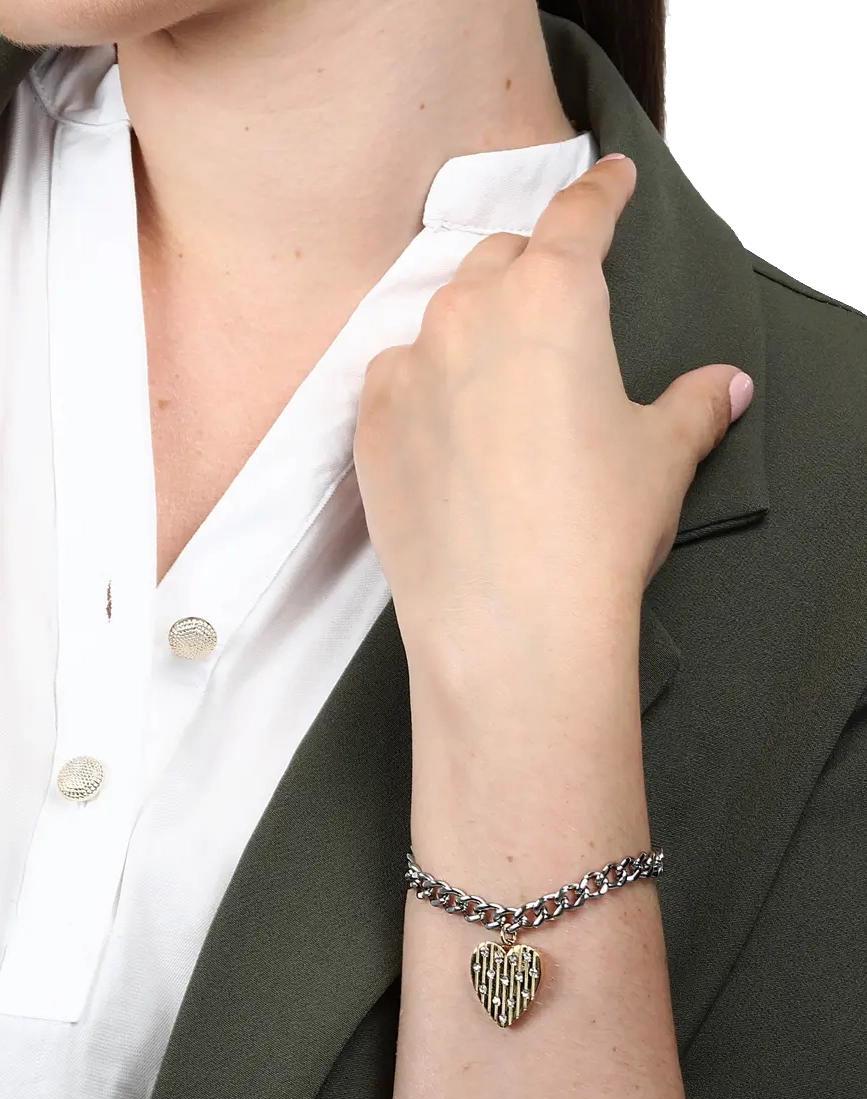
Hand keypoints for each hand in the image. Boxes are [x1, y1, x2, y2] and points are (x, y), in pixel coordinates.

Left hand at [353, 155, 753, 677]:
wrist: (507, 621)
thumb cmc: (595, 528)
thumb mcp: (662, 457)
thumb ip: (695, 405)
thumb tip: (727, 385)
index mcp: (551, 299)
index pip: (577, 218)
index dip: (599, 193)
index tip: (608, 177)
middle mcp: (468, 315)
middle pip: (499, 259)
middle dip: (530, 268)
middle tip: (554, 301)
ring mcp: (408, 368)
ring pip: (440, 317)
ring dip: (472, 329)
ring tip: (498, 379)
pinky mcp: (368, 426)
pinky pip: (395, 378)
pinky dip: (422, 384)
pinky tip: (445, 426)